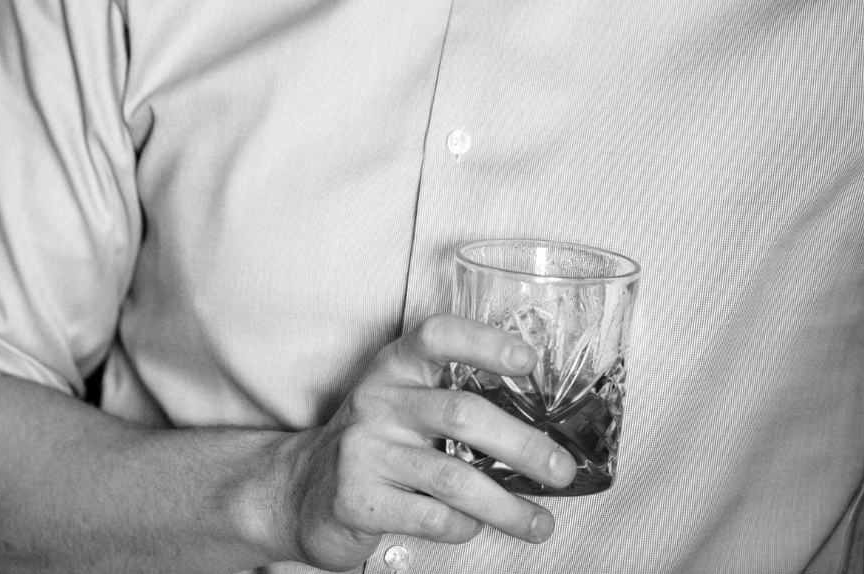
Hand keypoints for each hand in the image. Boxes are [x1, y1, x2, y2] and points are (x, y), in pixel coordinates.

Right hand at [270, 314, 576, 569]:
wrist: (302, 489)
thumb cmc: (376, 442)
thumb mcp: (403, 402)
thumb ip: (452, 399)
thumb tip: (540, 424)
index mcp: (394, 366)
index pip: (437, 335)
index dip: (484, 341)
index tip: (529, 359)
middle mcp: (378, 400)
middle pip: (461, 413)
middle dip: (522, 445)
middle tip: (562, 468)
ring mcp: (364, 450)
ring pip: (453, 477)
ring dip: (508, 504)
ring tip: (542, 522)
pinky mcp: (358, 499)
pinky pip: (431, 516)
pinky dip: (465, 526)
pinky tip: (477, 527)